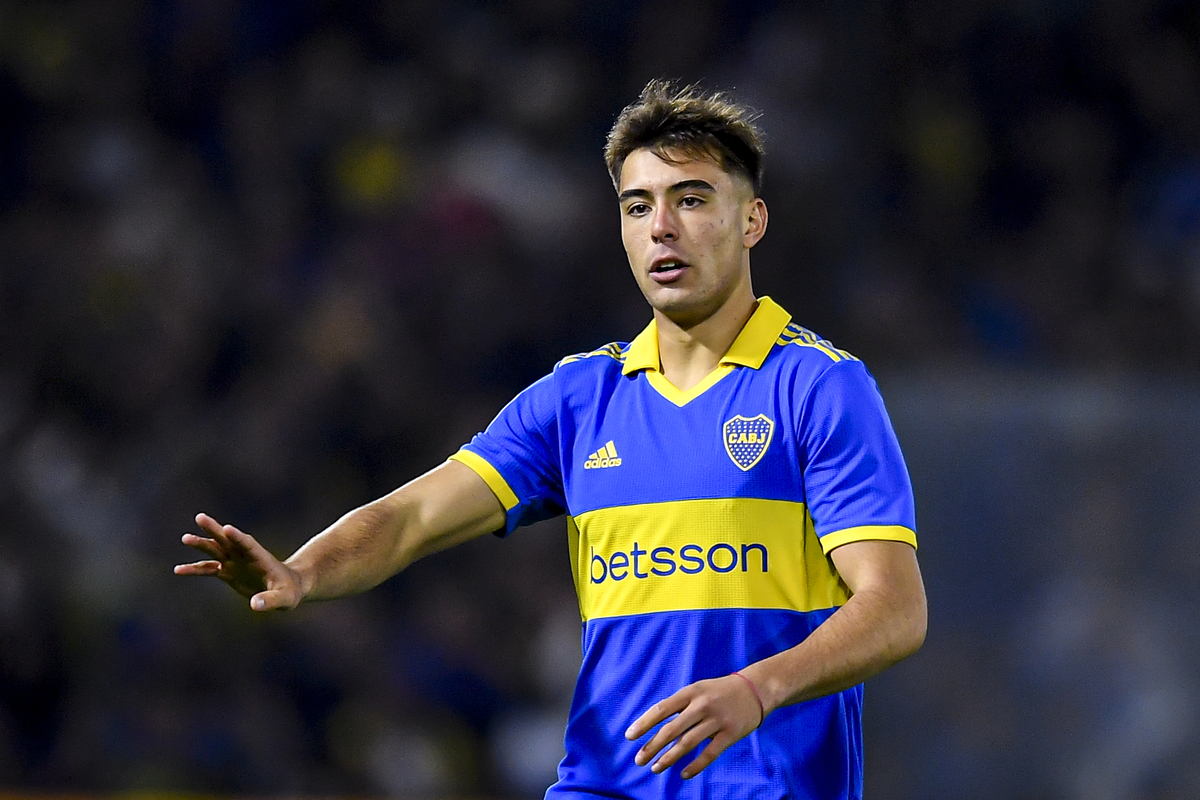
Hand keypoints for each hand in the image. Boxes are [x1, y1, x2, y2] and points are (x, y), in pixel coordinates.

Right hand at [174, 513, 303, 610]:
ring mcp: (234, 562)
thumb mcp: (284, 598)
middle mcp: (244, 555)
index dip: (238, 537)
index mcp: (260, 557)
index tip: (227, 528)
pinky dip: (194, 569)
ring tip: (185, 538)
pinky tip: (178, 570)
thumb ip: (270, 600)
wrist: (286, 588)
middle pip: (227, 539)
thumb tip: (254, 605)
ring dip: (201, 544)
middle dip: (214, 529)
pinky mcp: (227, 572)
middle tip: (200, 517)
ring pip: (214, 550)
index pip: (248, 544)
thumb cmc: (289, 591)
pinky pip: (207, 569)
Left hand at [624, 673, 764, 778]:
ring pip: (688, 743)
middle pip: (671, 729)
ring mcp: (717, 720)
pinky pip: (710, 754)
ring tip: (655, 769)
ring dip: (669, 758)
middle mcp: (702, 705)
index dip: (644, 723)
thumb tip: (652, 722)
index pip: (662, 709)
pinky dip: (695, 766)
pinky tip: (683, 774)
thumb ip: (678, 704)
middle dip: (652, 746)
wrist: (755, 689)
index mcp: (690, 692)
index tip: (630, 736)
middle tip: (639, 760)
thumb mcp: (697, 689)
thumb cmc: (719, 691)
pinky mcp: (730, 734)